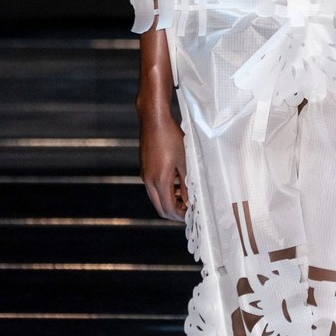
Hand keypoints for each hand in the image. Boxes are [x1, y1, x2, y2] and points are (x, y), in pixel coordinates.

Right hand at [138, 104, 187, 220]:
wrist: (154, 120)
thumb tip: (188, 199)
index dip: (180, 215)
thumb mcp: (184, 161)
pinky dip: (164, 191)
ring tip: (184, 197)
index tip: (191, 214)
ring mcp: (145, 175)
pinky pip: (153, 188)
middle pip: (159, 207)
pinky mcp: (144, 169)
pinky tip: (175, 184)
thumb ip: (186, 183)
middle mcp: (149, 181)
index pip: (168, 208)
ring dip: (169, 201)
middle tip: (187, 211)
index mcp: (160, 180)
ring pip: (156, 198)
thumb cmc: (170, 137)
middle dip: (174, 212)